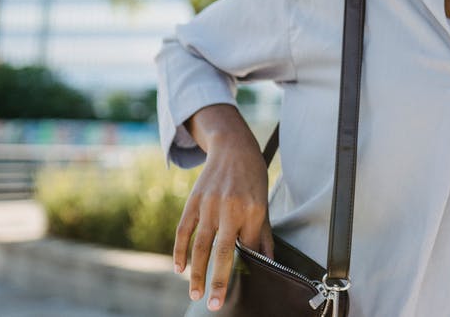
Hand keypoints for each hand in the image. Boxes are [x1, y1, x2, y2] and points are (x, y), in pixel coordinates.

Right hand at [175, 105, 273, 311]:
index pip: (247, 247)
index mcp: (253, 211)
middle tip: (215, 304)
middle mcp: (230, 210)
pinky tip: (180, 270)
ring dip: (197, 273)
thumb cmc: (253, 180)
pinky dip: (180, 251)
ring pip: (201, 246)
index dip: (243, 268)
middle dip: (219, 280)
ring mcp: (209, 206)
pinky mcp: (193, 202)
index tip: (237, 287)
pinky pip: (183, 231)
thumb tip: (270, 264)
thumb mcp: (264, 204)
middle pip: (222, 252)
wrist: (233, 149)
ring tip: (195, 294)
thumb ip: (263, 235)